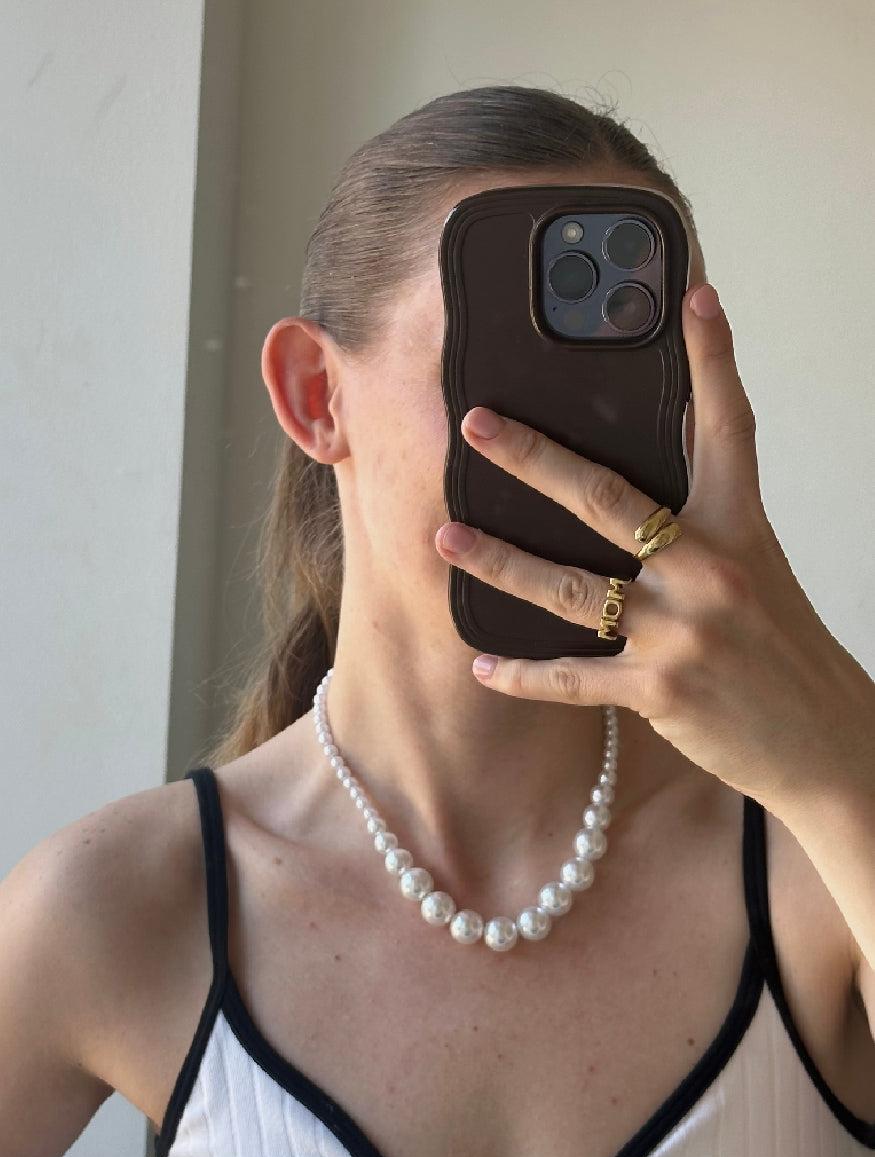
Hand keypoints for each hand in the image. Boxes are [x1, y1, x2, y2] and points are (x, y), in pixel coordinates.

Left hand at [434, 282, 872, 817]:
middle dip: (535, 459)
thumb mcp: (755, 570)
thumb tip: (631, 500)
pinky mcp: (661, 690)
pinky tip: (483, 665)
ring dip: (502, 564)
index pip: (728, 428)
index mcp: (740, 528)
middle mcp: (711, 570)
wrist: (819, 736)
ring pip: (572, 589)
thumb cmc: (778, 648)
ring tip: (447, 538)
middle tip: (476, 426)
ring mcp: (683, 631)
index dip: (712, 358)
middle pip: (609, 498)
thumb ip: (700, 530)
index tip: (692, 296)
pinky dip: (524, 675)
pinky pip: (574, 678)